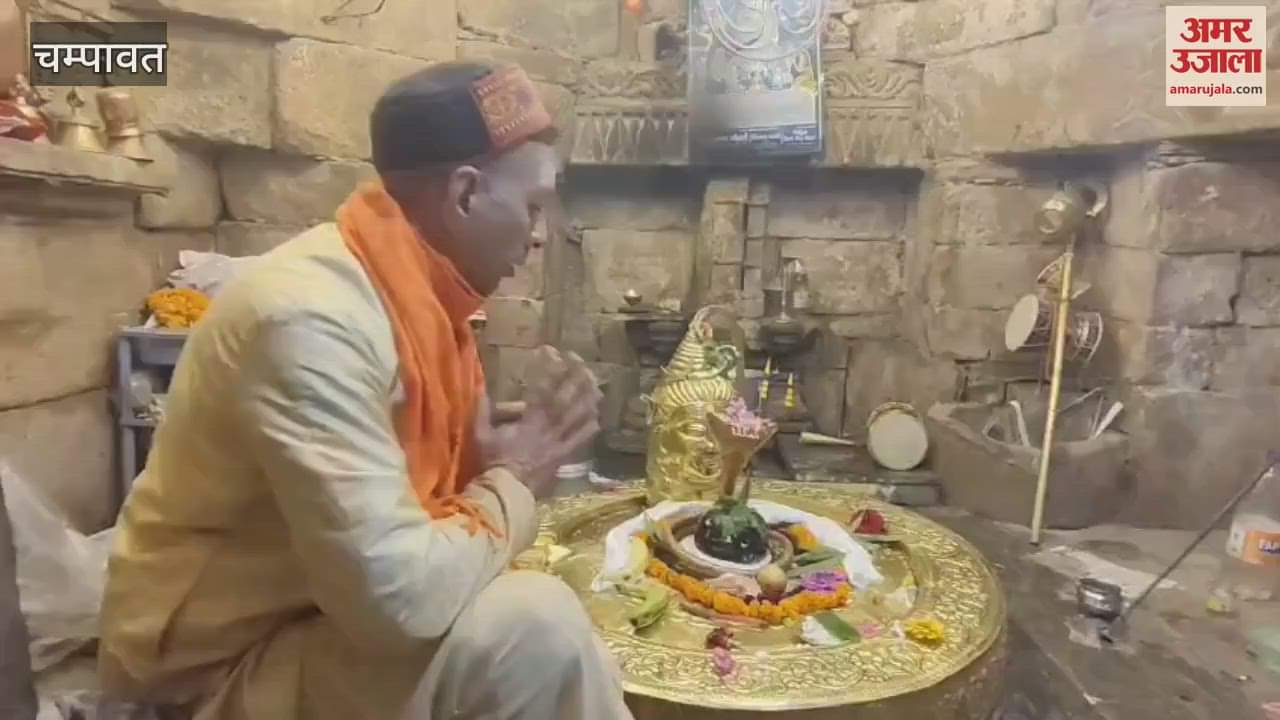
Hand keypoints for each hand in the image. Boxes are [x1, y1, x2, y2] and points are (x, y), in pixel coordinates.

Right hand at [474, 347, 602, 497]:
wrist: (507, 494)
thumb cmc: (493, 464)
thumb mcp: (481, 436)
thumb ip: (482, 411)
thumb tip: (482, 390)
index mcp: (529, 420)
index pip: (542, 387)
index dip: (547, 367)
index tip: (547, 350)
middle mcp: (549, 428)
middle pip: (567, 397)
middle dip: (573, 375)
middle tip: (577, 358)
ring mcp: (559, 442)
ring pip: (579, 415)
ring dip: (587, 396)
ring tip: (594, 381)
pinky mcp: (564, 456)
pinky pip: (581, 439)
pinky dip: (590, 426)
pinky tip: (597, 417)